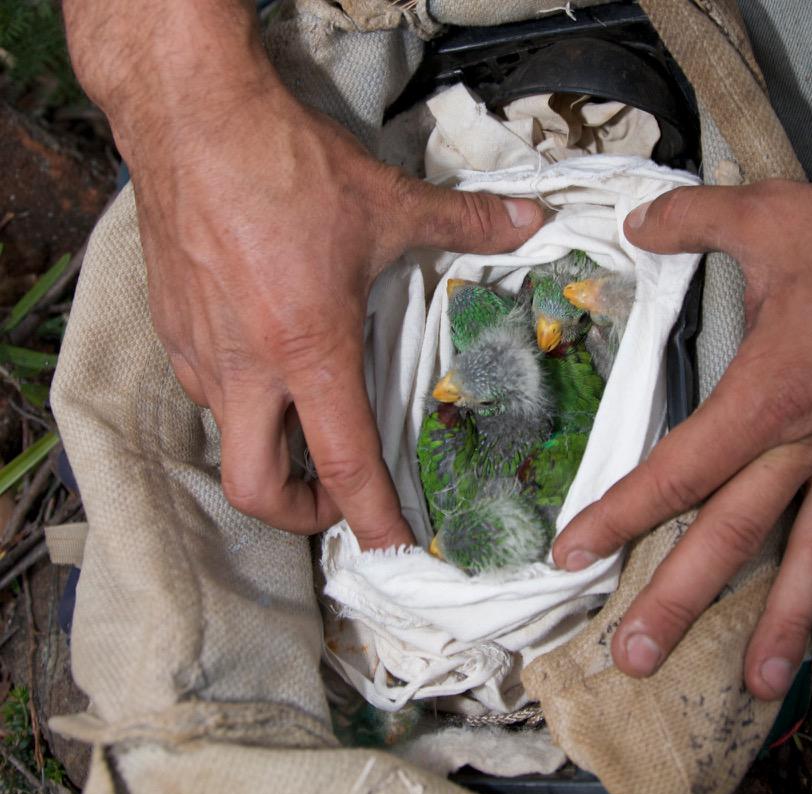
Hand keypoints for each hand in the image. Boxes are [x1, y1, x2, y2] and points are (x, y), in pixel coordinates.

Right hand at [65, 0, 541, 541]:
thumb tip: (531, 220)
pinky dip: (241, 398)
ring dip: (272, 447)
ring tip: (312, 417)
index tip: (393, 548)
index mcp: (308, 350)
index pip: (343, 463)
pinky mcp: (170, 327)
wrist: (191, 117)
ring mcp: (199, 352)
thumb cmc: (288, 167)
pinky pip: (205, 389)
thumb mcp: (389, 202)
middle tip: (338, 496)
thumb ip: (468, 222)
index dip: (371, 518)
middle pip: (256, 487)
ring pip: (230, 435)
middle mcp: (246, 368)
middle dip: (300, 513)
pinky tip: (267, 361)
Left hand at [553, 160, 811, 699]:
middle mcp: (810, 443)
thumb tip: (636, 221)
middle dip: (679, 601)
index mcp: (769, 395)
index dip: (618, 515)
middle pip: (733, 537)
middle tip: (633, 657)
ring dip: (782, 621)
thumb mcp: (775, 214)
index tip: (573, 553)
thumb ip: (694, 220)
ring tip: (755, 681)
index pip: (677, 471)